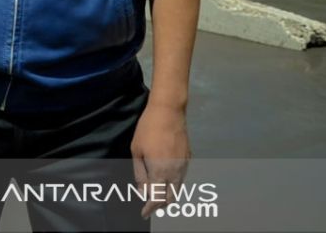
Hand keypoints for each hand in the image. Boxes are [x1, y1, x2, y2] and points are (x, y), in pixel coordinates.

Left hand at [130, 101, 190, 219]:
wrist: (168, 111)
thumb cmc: (148, 129)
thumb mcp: (137, 150)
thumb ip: (140, 173)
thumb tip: (142, 191)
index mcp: (161, 171)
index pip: (157, 197)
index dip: (150, 207)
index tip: (143, 212)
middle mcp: (175, 172)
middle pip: (171, 197)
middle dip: (160, 205)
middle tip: (149, 206)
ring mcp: (184, 165)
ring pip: (178, 188)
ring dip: (168, 195)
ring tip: (156, 195)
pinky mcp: (188, 158)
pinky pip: (181, 178)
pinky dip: (174, 184)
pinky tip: (165, 181)